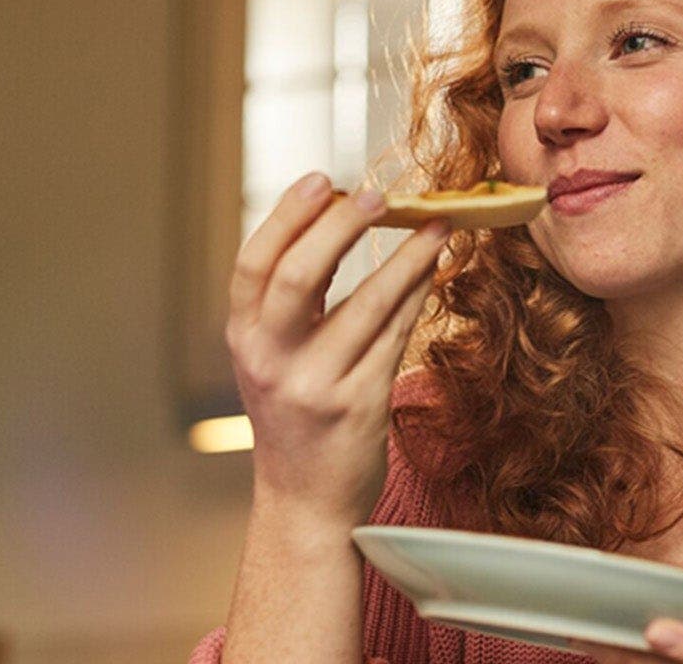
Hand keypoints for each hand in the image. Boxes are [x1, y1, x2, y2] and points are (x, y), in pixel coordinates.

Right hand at [224, 171, 449, 528]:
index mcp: (245, 339)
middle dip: (341, 228)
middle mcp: (272, 361)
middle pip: (300, 276)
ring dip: (406, 257)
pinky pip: (396, 336)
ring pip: (365, 304)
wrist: (306, 503)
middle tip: (379, 194)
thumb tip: (338, 218)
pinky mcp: (360, 405)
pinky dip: (418, 295)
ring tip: (438, 224)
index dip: (288, 216)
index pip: (254, 264)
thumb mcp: (273, 357)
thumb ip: (290, 301)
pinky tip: (435, 269)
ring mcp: (315, 386)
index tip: (324, 180)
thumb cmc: (296, 417)